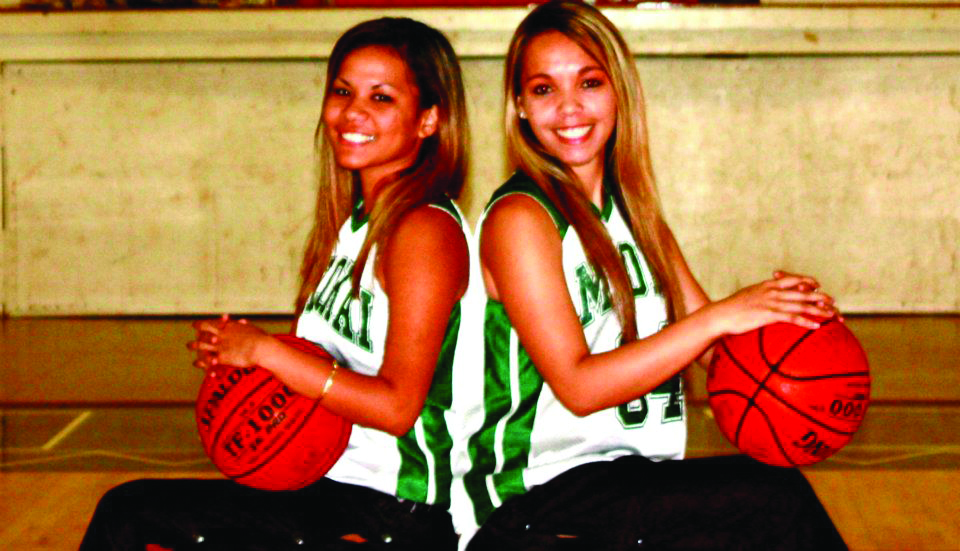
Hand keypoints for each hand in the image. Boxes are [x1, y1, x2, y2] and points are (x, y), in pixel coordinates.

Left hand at [187, 315, 270, 369]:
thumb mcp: (252, 329)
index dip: (202, 324)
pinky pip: (208, 360)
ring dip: (195, 345)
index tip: (195, 324)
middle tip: (192, 327)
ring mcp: (221, 346)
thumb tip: (242, 322)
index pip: (211, 323)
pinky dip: (201, 362)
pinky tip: (196, 363)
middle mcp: (222, 335)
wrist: (262, 348)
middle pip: (204, 331)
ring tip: (189, 345)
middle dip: (196, 331)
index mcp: (229, 327)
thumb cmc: (261, 339)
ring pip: (203, 345)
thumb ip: (244, 326)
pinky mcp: (222, 357)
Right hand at [711, 271, 839, 334]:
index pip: (793, 279)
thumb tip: (763, 298)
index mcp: (768, 285)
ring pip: (802, 305)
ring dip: (819, 310)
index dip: (808, 281)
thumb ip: (759, 294)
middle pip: (803, 292)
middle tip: (833, 303)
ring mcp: (772, 302)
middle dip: (821, 297)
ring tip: (832, 315)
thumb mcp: (747, 296)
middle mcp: (773, 291)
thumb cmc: (731, 308)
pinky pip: (792, 318)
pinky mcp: (769, 314)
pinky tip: (816, 327)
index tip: (817, 286)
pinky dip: (806, 322)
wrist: (721, 314)